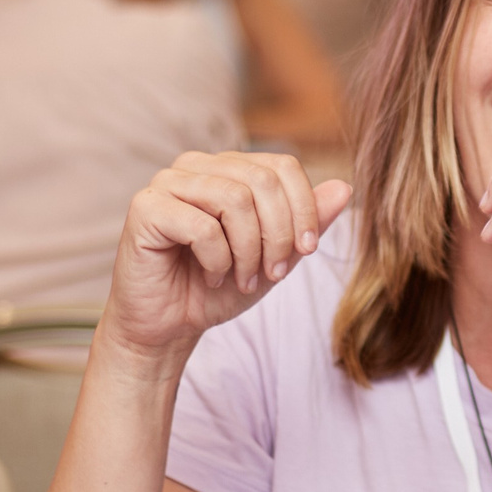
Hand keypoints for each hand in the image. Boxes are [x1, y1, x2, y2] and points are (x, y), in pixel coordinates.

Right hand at [99, 152, 351, 359]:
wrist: (168, 326)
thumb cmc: (218, 287)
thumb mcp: (276, 256)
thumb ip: (308, 222)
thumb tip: (345, 188)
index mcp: (228, 167)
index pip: (282, 166)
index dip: (304, 209)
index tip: (307, 251)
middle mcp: (196, 165)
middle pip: (262, 181)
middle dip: (278, 235)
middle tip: (272, 274)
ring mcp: (167, 182)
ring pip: (234, 200)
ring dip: (248, 251)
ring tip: (241, 278)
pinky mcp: (145, 208)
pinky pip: (201, 226)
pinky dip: (218, 260)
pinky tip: (212, 277)